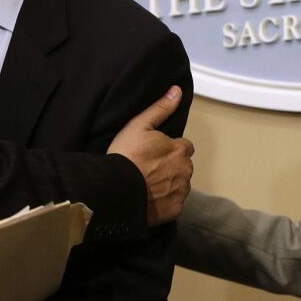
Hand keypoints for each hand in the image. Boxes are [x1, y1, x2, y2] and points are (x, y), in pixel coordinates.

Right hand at [107, 86, 194, 226]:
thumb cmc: (125, 155)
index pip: (184, 147)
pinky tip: (149, 198)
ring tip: (147, 184)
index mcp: (180, 149)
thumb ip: (160, 108)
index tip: (154, 153)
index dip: (169, 149)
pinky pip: (174, 203)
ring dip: (169, 183)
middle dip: (171, 166)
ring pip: (179, 185)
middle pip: (183, 166)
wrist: (115, 189)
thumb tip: (176, 90)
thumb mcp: (138, 125)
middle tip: (148, 169)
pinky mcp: (175, 209)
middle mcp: (186, 170)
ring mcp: (181, 191)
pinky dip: (165, 201)